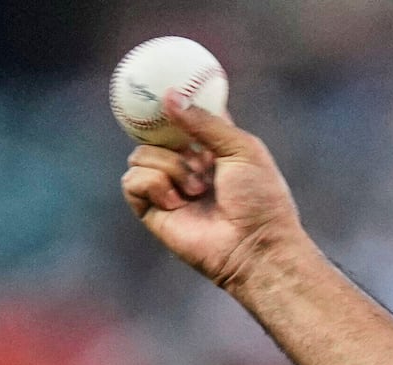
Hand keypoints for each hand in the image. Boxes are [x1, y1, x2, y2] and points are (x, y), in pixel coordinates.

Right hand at [121, 92, 300, 292]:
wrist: (255, 245)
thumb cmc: (260, 199)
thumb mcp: (241, 148)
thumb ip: (205, 121)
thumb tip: (169, 96)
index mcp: (210, 149)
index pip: (182, 118)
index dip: (172, 105)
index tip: (165, 90)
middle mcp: (186, 166)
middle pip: (153, 133)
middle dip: (165, 135)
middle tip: (185, 145)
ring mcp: (168, 188)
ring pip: (140, 154)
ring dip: (168, 166)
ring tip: (197, 188)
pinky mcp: (152, 210)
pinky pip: (132, 180)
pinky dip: (154, 184)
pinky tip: (178, 201)